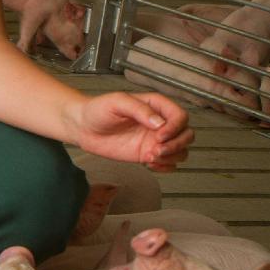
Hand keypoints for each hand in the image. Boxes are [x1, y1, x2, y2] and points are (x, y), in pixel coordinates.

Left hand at [72, 91, 191, 172]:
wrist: (83, 127)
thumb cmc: (98, 110)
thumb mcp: (117, 102)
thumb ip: (139, 110)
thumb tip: (159, 123)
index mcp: (155, 106)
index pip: (180, 116)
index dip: (175, 127)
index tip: (160, 135)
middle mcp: (159, 123)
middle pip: (186, 134)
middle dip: (176, 145)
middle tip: (155, 149)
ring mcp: (155, 140)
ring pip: (181, 150)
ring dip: (171, 157)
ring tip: (150, 157)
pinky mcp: (148, 154)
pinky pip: (169, 163)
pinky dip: (165, 167)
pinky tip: (150, 165)